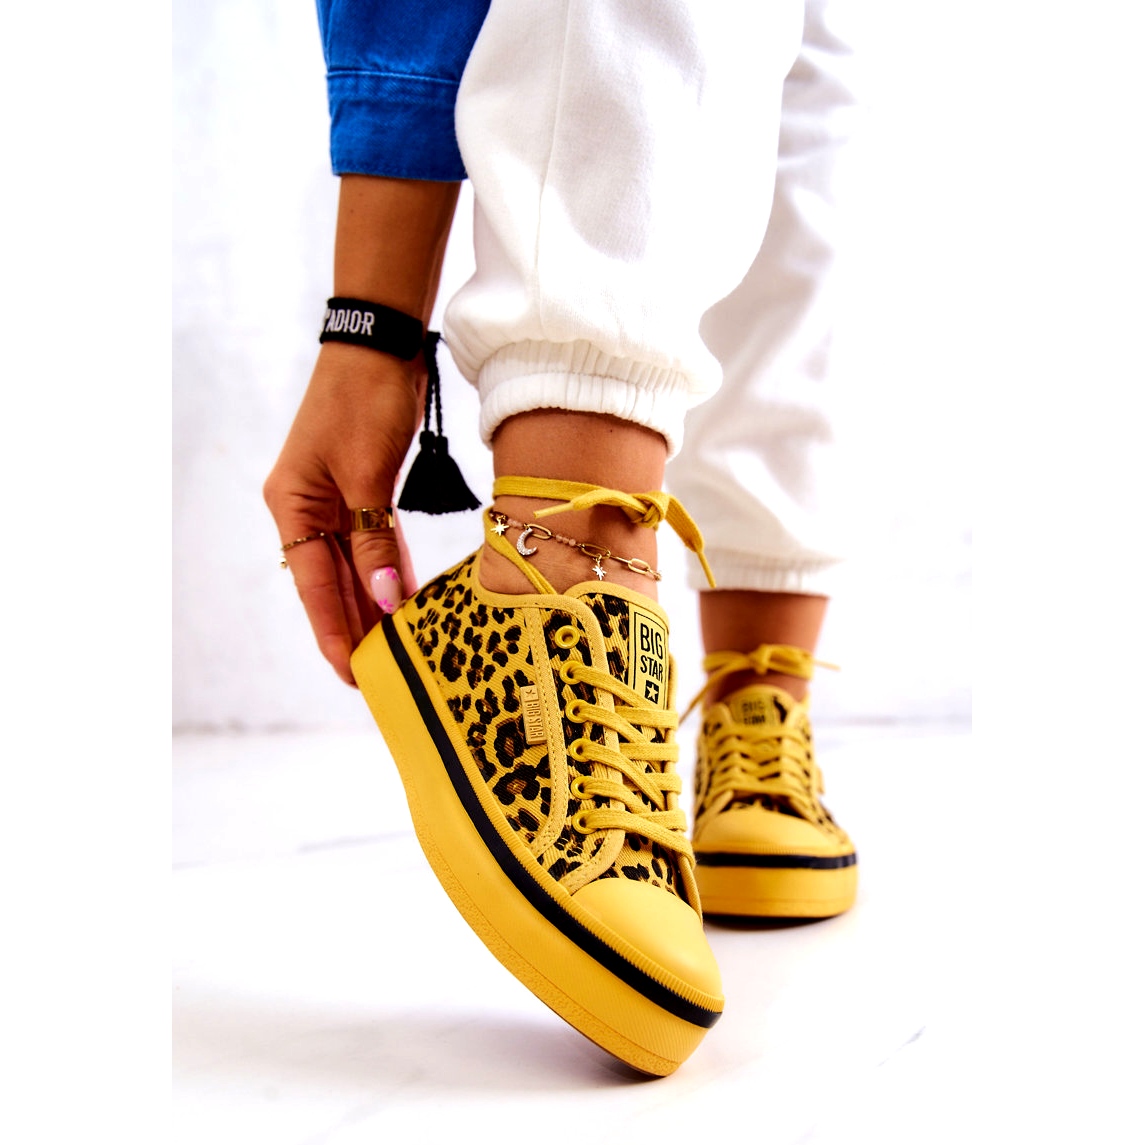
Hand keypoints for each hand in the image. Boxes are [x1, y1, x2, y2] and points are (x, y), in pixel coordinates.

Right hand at [265, 342, 422, 684]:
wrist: (380, 347)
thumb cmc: (363, 402)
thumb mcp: (367, 477)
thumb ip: (373, 543)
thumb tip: (383, 600)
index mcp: (291, 506)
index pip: (312, 585)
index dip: (333, 631)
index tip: (350, 673)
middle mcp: (306, 508)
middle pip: (331, 581)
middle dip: (353, 627)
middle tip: (379, 675)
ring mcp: (333, 499)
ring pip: (354, 566)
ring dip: (372, 603)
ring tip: (393, 648)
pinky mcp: (361, 489)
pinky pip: (373, 541)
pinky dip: (388, 569)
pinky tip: (404, 598)